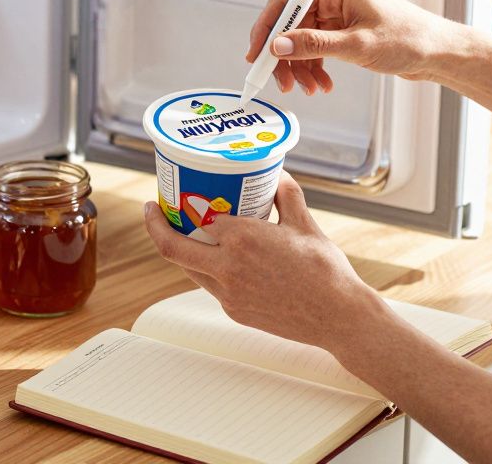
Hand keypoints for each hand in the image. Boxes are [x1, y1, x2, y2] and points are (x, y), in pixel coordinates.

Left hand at [142, 172, 378, 348]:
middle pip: (172, 247)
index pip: (200, 216)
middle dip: (155, 226)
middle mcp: (227, 267)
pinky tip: (217, 259)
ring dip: (181, 249)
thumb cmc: (325, 270)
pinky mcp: (234, 312)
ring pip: (189, 268)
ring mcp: (228, 294)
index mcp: (242, 239)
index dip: (187, 203)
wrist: (338, 317)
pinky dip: (207, 269)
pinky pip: (210, 286)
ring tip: (182, 232)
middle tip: (152, 210)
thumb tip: (277, 174)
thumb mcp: (305, 223)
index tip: (180, 194)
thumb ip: (286, 195)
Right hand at [246, 0, 463, 94]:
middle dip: (284, 54)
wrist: (439, 52)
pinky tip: (322, 84)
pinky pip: (317, 47)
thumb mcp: (357, 46)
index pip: (287, 1)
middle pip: (291, 23)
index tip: (256, 54)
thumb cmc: (408, 40)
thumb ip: (314, 45)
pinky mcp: (345, 30)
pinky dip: (315, 66)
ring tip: (310, 88)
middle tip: (281, 82)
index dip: (267, 27)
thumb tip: (278, 45)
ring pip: (302, 39)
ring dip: (300, 66)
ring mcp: (339, 14)